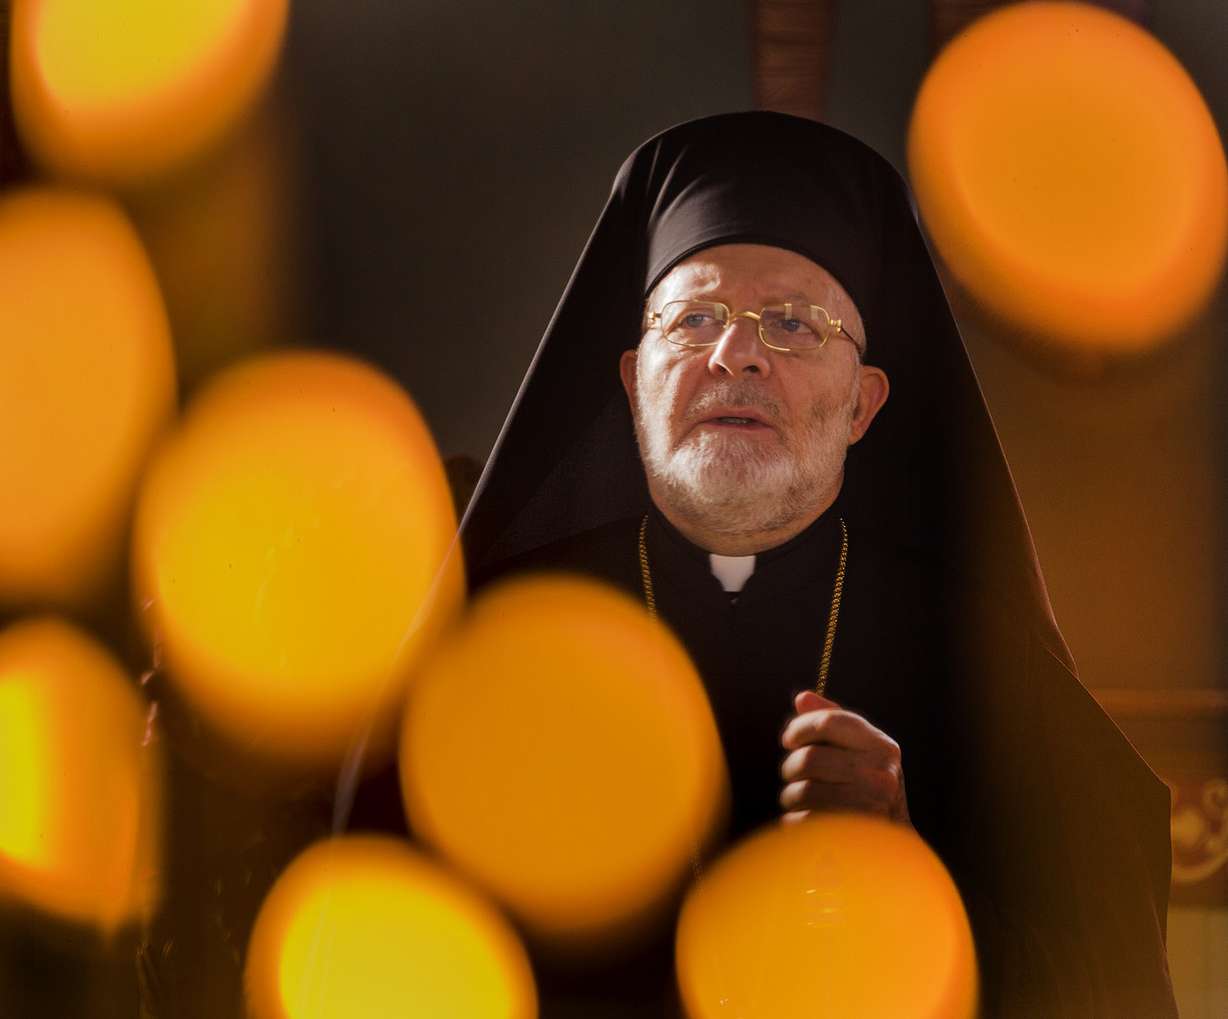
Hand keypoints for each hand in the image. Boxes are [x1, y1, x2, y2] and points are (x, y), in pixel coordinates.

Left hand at [779, 690, 909, 825]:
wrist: (891, 847)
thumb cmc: (867, 789)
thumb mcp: (860, 751)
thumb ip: (833, 723)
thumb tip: (802, 699)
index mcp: (883, 748)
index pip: (830, 722)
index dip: (800, 727)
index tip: (788, 740)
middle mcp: (880, 775)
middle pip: (810, 758)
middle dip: (790, 767)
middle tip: (790, 774)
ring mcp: (868, 807)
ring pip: (802, 791)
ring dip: (789, 796)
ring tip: (796, 799)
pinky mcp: (850, 836)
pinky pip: (802, 819)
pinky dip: (794, 819)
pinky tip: (803, 819)